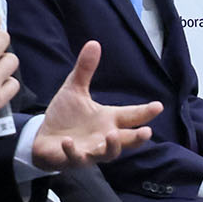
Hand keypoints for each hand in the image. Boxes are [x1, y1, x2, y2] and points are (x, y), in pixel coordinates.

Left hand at [32, 42, 162, 169]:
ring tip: (112, 135)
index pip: (132, 116)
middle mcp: (104, 137)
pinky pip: (77, 158)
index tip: (158, 106)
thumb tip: (94, 43)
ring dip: (112, 146)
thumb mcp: (74, 90)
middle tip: (147, 132)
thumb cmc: (65, 117)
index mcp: (109, 119)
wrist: (44, 139)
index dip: (146, 112)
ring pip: (108, 154)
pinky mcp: (73, 159)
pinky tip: (69, 141)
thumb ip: (85, 70)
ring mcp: (91, 150)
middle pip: (128, 140)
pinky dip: (73, 151)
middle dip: (138, 138)